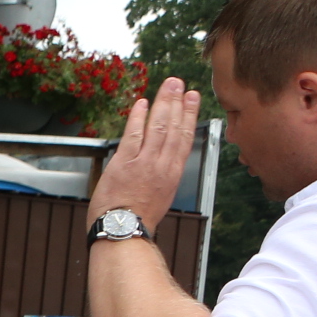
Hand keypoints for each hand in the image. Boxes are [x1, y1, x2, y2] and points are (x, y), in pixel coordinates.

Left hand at [91, 77, 198, 234]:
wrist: (123, 232)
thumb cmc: (136, 221)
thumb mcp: (159, 198)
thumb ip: (160, 178)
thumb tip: (159, 167)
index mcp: (172, 174)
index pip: (184, 138)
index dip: (189, 116)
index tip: (193, 99)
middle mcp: (162, 165)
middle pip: (174, 127)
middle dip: (178, 102)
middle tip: (180, 84)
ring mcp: (144, 163)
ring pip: (158, 126)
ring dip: (163, 103)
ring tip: (169, 86)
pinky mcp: (124, 163)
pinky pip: (133, 134)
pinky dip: (138, 117)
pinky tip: (141, 103)